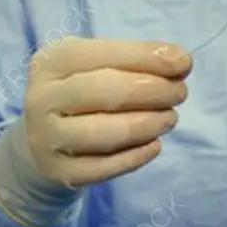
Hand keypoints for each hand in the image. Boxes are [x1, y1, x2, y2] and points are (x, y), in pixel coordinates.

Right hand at [24, 39, 191, 186]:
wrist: (43, 138)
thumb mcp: (96, 64)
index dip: (148, 57)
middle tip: (179, 93)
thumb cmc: (80, 92)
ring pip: (105, 132)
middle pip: (107, 92)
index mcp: (51, 61)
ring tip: (169, 118)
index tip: (184, 63)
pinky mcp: (60, 172)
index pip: (105, 54)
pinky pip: (104, 167)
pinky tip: (155, 145)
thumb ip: (135, 60)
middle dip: (153, 90)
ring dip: (148, 124)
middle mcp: (42, 98)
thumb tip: (180, 62)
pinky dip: (136, 156)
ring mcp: (47, 138)